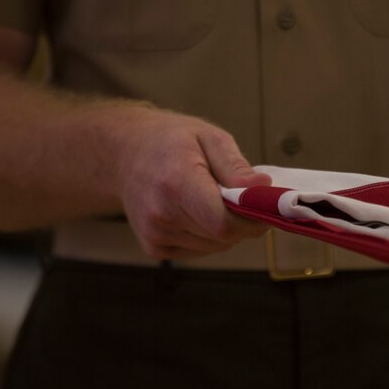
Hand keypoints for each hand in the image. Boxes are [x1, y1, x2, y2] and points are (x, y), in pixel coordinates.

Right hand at [117, 110, 271, 259]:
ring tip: (213, 198)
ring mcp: (155, 234)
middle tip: (243, 197)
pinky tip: (197, 211)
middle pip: (223, 236)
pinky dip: (208, 236)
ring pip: (215, 246)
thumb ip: (235, 166)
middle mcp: (161, 214)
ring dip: (225, 228)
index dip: (252, 219)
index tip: (264, 204)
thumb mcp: (208, 137)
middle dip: (243, 221)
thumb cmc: (169, 141)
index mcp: (176, 183)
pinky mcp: (154, 248)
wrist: (125, 153)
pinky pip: (199, 250)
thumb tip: (263, 187)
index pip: (223, 223)